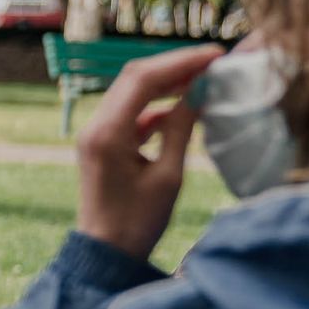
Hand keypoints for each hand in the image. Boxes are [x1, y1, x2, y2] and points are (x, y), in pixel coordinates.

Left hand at [75, 44, 222, 260]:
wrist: (105, 253)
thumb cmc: (137, 221)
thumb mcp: (169, 175)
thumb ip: (182, 129)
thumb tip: (200, 91)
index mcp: (106, 133)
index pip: (142, 79)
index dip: (180, 62)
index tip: (214, 55)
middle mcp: (94, 127)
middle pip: (133, 79)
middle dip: (174, 66)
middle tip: (212, 61)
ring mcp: (95, 135)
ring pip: (131, 93)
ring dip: (166, 83)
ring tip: (203, 79)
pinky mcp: (102, 144)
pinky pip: (129, 114)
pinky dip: (156, 106)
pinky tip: (183, 109)